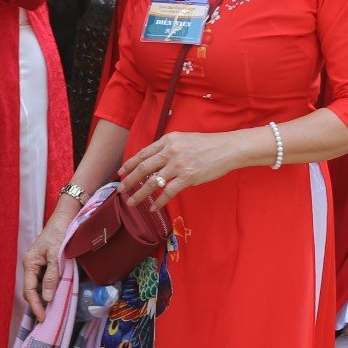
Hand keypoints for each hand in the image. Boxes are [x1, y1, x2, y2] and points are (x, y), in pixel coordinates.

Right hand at [21, 218, 71, 317]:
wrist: (66, 217)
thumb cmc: (59, 233)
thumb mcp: (56, 255)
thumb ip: (52, 276)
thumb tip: (47, 298)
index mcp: (29, 263)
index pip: (30, 290)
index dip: (35, 306)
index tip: (42, 318)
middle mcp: (32, 265)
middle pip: (32, 290)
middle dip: (38, 304)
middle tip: (48, 318)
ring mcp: (39, 263)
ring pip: (39, 286)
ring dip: (45, 297)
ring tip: (52, 311)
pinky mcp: (47, 262)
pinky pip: (46, 279)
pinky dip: (51, 288)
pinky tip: (57, 295)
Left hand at [118, 129, 249, 211]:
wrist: (227, 148)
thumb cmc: (207, 144)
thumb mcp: (184, 139)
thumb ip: (168, 148)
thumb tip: (154, 161)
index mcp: (168, 140)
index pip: (143, 154)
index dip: (129, 164)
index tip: (121, 172)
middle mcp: (170, 151)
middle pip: (143, 168)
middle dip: (129, 181)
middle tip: (120, 190)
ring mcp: (178, 165)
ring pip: (153, 182)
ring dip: (140, 194)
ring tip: (131, 202)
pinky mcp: (188, 177)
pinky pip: (168, 192)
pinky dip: (159, 201)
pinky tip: (153, 207)